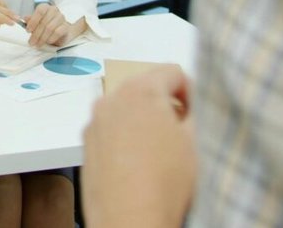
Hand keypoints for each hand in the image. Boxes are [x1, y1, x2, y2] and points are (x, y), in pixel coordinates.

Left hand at [25, 3, 84, 46]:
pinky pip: (57, 32)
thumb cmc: (46, 25)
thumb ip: (30, 21)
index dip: (33, 21)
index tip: (28, 30)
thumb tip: (24, 19)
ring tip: (38, 44)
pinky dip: (51, 38)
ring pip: (50, 28)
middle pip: (44, 22)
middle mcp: (53, 10)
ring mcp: (61, 18)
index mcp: (45, 7)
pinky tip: (47, 42)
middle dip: (36, 34)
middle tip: (31, 42)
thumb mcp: (36, 23)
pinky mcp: (66, 27)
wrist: (61, 31)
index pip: (40, 11)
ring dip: (42, 38)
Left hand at [82, 65, 195, 227]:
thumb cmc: (161, 185)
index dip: (191, 91)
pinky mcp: (87, 144)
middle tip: (181, 131)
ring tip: (160, 151)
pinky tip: (140, 162)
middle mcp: (111, 100)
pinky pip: (111, 128)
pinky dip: (125, 137)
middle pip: (146, 87)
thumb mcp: (195, 140)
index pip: (172, 71)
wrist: (129, 221)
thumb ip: (195, 108)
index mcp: (141, 91)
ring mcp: (95, 122)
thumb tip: (192, 102)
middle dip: (165, 104)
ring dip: (144, 120)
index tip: (196, 110)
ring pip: (126, 108)